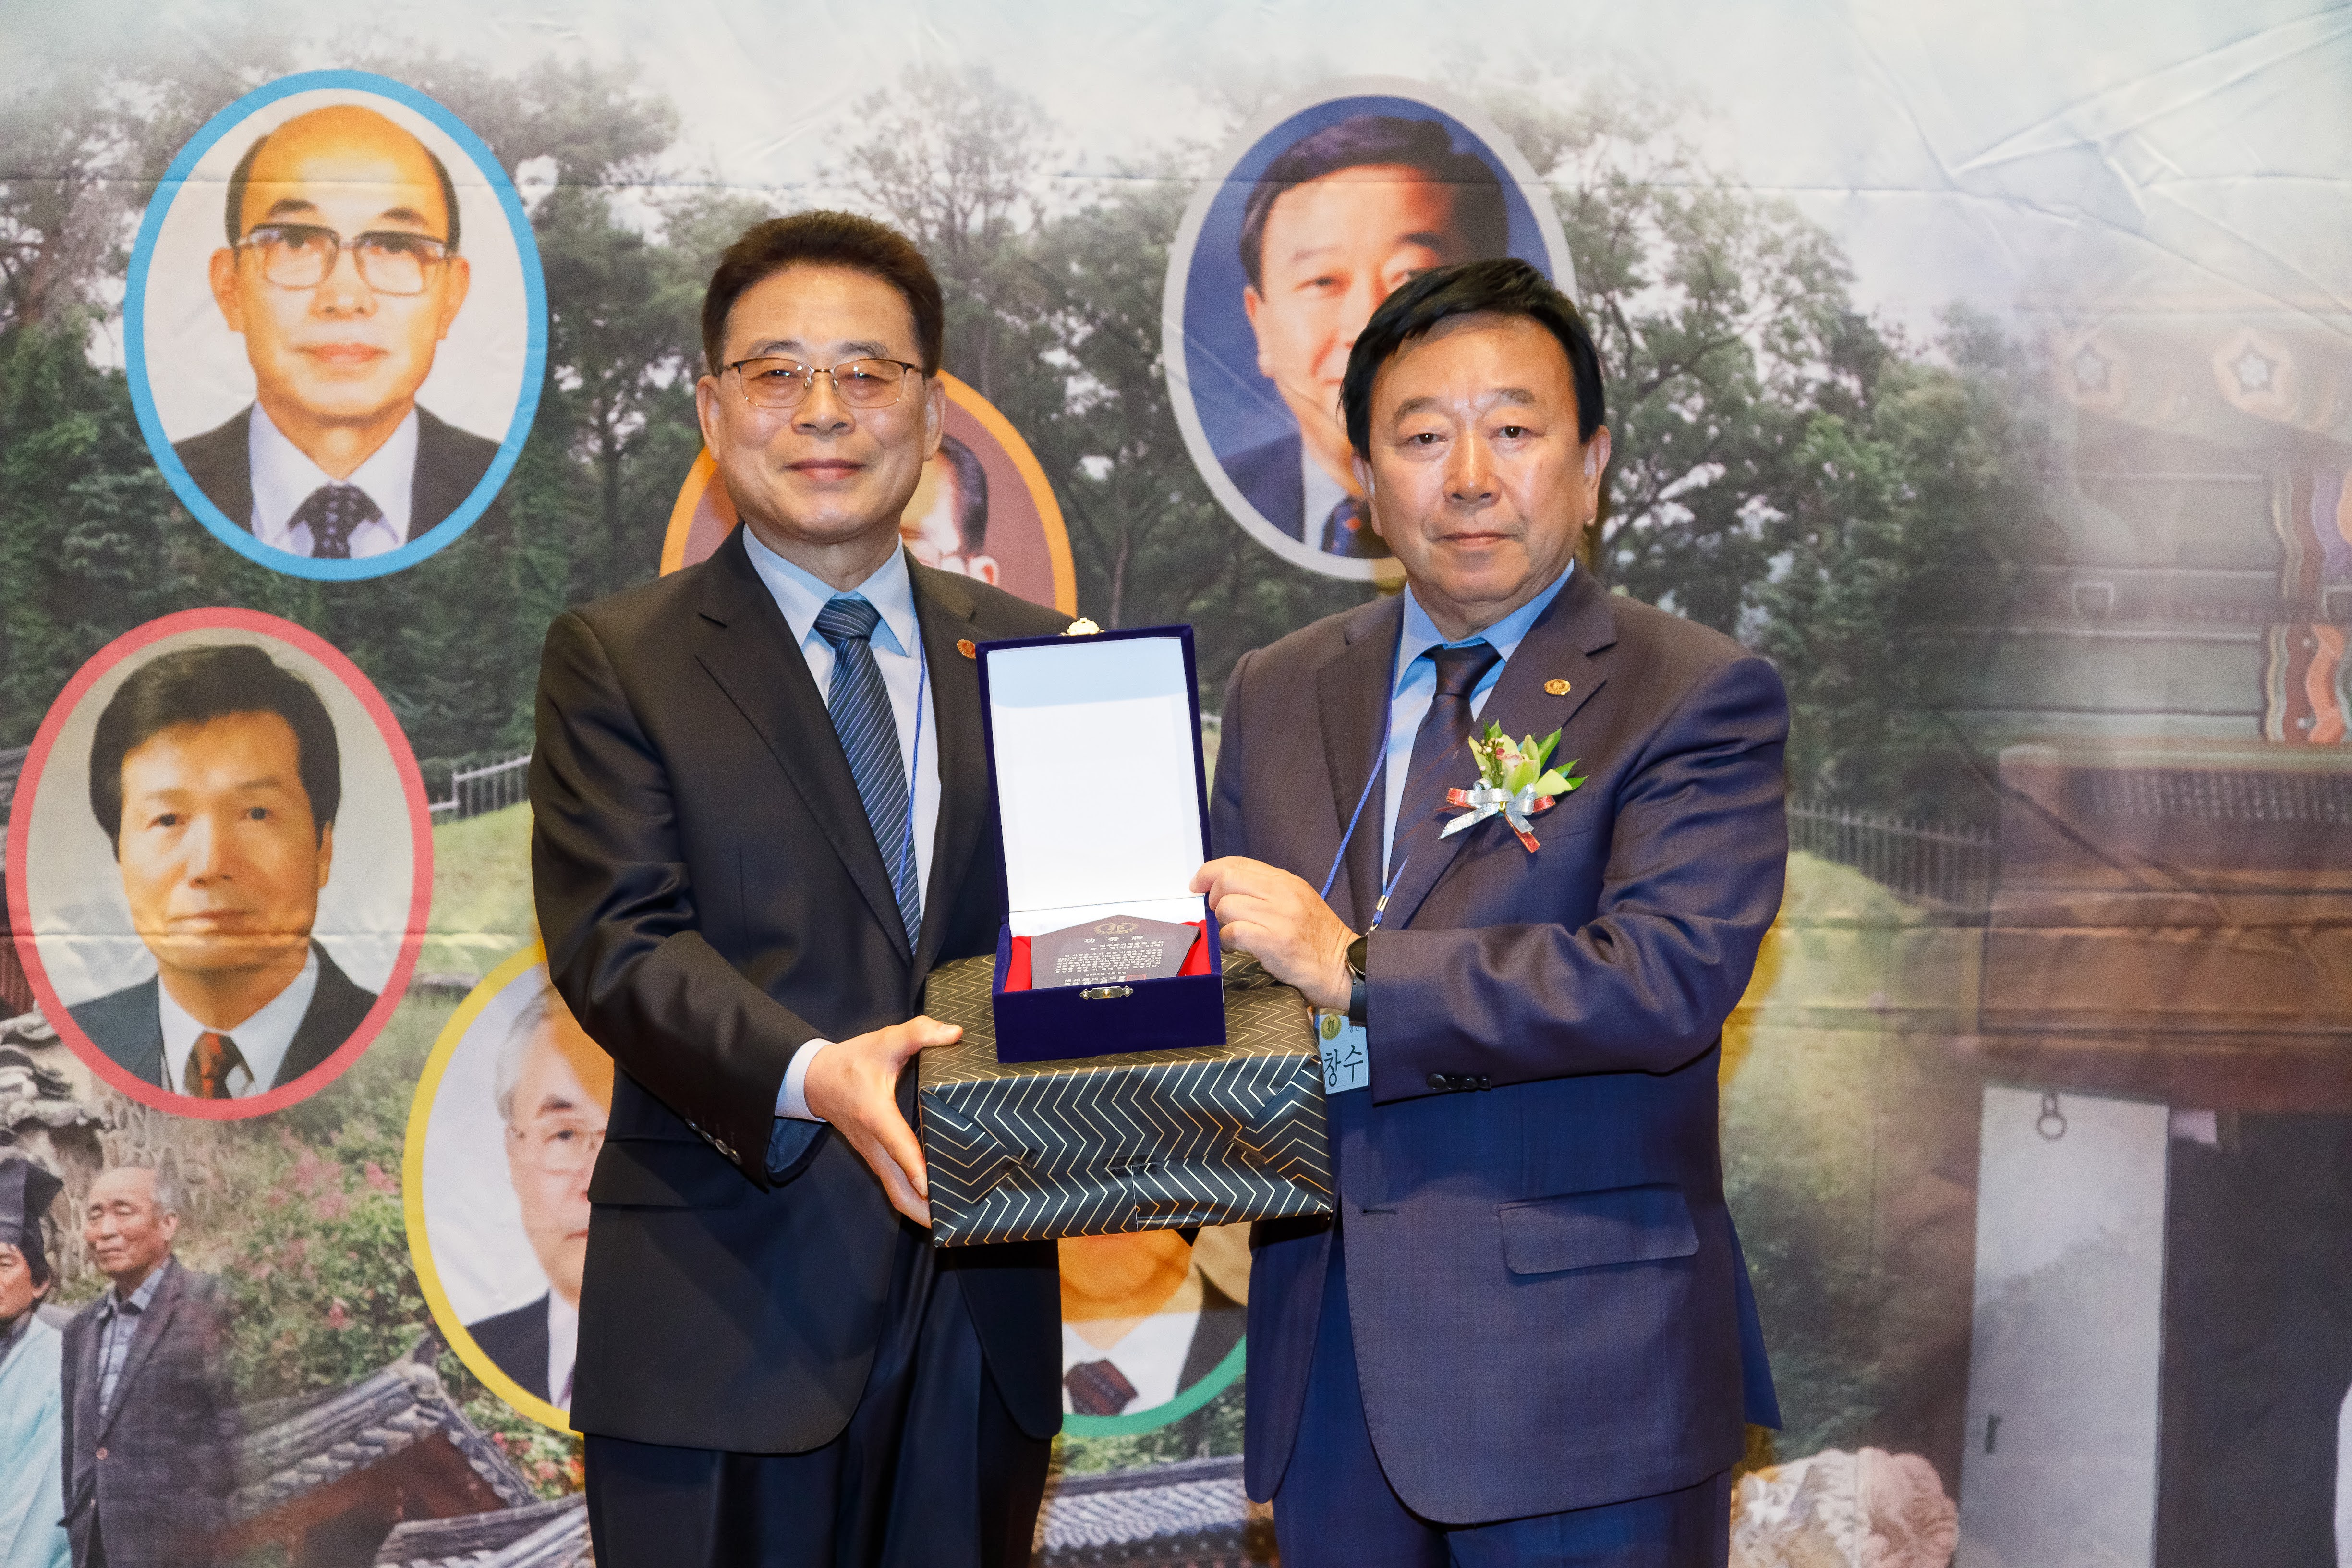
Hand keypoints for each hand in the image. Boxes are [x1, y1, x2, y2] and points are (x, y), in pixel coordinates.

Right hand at [801, 1016, 959, 1226]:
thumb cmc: (853, 1061)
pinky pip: (895, 1187)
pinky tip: (938, 1205)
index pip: (897, 1144)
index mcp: (876, 1115)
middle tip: (958, 1219)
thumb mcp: (884, 1040)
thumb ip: (918, 1033)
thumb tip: (954, 1033)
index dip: (914, 1165)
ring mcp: (874, 1156)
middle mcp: (874, 1143)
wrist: (816, 1079)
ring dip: (921, 1210)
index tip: (932, 1187)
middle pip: (898, 1187)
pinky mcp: (876, 1159)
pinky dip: (914, 1200)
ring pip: (896, 1193)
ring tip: (954, 1221)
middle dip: (924, 1208)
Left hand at [1191, 857, 1354, 1009]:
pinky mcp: (1275, 941)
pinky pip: (1233, 932)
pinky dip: (1227, 942)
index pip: (1238, 863)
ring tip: (1234, 935)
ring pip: (1227, 906)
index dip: (1210, 871)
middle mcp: (1282, 893)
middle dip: (1213, 897)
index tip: (1198, 884)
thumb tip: (1226, 889)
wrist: (1345, 967)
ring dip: (1222, 923)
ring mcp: (1279, 916)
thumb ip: (1266, 891)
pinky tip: (1237, 948)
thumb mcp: (1297, 901)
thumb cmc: (1318, 939)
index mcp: (1286, 880)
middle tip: (1220, 915)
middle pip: (1227, 880)